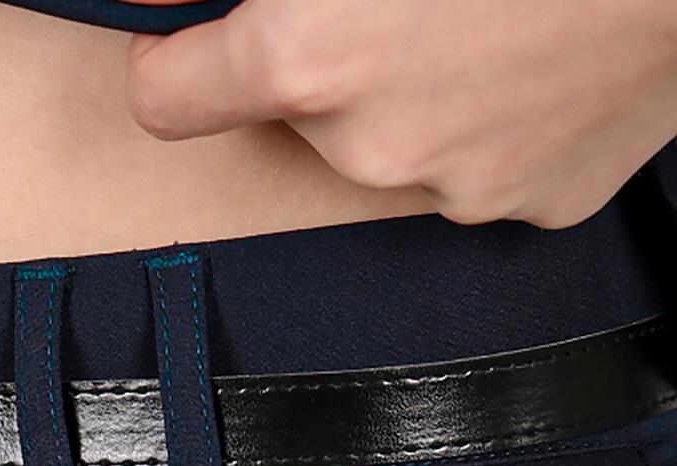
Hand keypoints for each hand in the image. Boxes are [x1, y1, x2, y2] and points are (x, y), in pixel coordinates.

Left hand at [125, 0, 676, 227]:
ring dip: (417, 86)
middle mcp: (369, 144)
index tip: (187, 40)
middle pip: (296, 114)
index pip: (167, 99)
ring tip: (491, 13)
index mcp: (307, 56)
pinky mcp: (532, 204)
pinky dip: (496, 116)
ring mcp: (457, 186)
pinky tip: (541, 53)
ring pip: (395, 139)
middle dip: (323, 56)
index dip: (174, 59)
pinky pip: (482, 163)